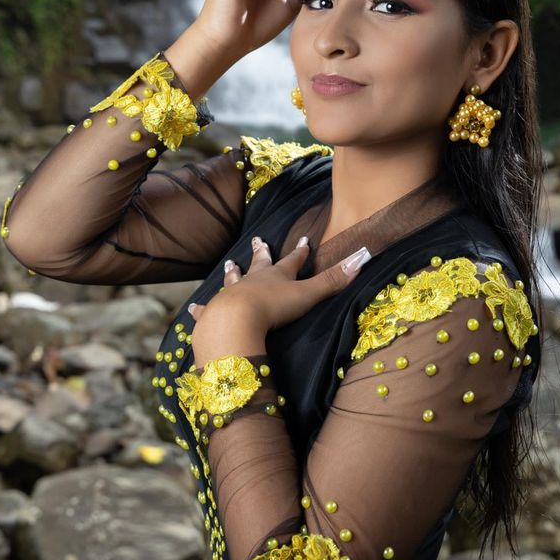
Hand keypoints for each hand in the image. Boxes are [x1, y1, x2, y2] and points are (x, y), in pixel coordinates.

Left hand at [188, 236, 371, 359]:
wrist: (235, 320)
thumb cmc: (273, 307)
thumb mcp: (309, 294)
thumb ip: (334, 279)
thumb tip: (363, 257)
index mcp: (276, 276)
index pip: (292, 261)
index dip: (299, 253)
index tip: (303, 240)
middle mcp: (253, 281)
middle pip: (259, 264)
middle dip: (261, 253)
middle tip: (258, 239)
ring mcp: (232, 295)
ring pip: (233, 281)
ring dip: (233, 274)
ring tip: (229, 265)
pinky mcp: (215, 313)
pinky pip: (208, 309)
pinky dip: (203, 309)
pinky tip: (196, 307)